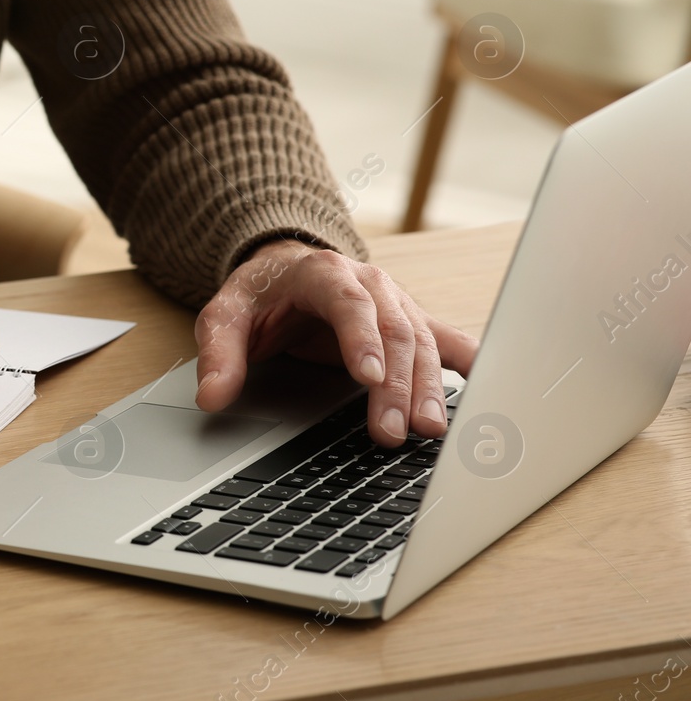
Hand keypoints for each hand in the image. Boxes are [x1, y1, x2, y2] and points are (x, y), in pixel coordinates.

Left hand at [193, 239, 478, 446]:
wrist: (285, 269)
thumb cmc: (259, 294)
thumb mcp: (224, 316)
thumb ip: (218, 354)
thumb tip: (212, 397)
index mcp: (323, 274)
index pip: (348, 303)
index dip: (362, 338)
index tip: (369, 377)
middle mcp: (369, 283)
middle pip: (392, 331)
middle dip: (397, 384)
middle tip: (392, 431)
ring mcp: (396, 303)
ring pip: (422, 343)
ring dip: (429, 388)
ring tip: (429, 430)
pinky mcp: (411, 322)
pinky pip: (446, 341)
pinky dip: (469, 364)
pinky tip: (489, 390)